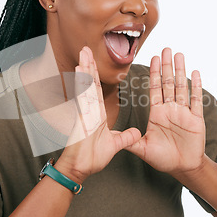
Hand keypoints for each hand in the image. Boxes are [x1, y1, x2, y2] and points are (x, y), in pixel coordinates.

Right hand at [56, 47, 140, 183]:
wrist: (80, 169)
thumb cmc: (91, 158)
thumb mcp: (114, 145)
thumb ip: (125, 137)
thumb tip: (136, 131)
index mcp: (96, 114)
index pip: (97, 90)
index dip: (96, 75)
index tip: (94, 61)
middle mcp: (89, 110)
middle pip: (90, 83)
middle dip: (88, 64)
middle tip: (86, 47)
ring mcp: (84, 112)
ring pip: (85, 86)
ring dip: (84, 68)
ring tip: (83, 52)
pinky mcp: (81, 117)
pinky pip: (82, 96)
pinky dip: (81, 82)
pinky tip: (80, 69)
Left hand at [126, 48, 205, 177]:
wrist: (183, 168)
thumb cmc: (163, 158)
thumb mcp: (143, 149)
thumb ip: (130, 141)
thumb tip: (112, 136)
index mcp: (157, 113)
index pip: (155, 88)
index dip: (154, 73)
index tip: (153, 57)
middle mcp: (170, 109)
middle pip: (168, 83)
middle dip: (167, 66)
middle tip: (166, 48)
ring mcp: (184, 113)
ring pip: (182, 87)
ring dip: (180, 71)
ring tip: (179, 54)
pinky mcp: (196, 120)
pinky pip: (196, 100)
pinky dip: (197, 87)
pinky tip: (196, 73)